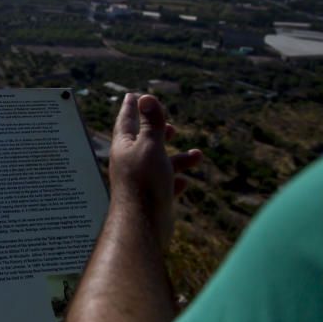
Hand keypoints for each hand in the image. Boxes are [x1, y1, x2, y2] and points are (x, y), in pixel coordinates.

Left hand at [110, 93, 201, 250]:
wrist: (143, 226)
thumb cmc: (144, 182)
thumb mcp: (150, 146)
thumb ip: (150, 123)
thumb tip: (145, 97)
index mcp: (124, 146)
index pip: (126, 120)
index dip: (132, 107)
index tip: (134, 95)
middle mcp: (129, 162)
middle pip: (143, 142)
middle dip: (156, 132)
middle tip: (169, 126)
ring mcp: (140, 182)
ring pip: (160, 164)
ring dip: (178, 158)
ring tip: (198, 155)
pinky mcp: (150, 199)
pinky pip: (164, 186)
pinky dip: (174, 181)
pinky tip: (184, 182)